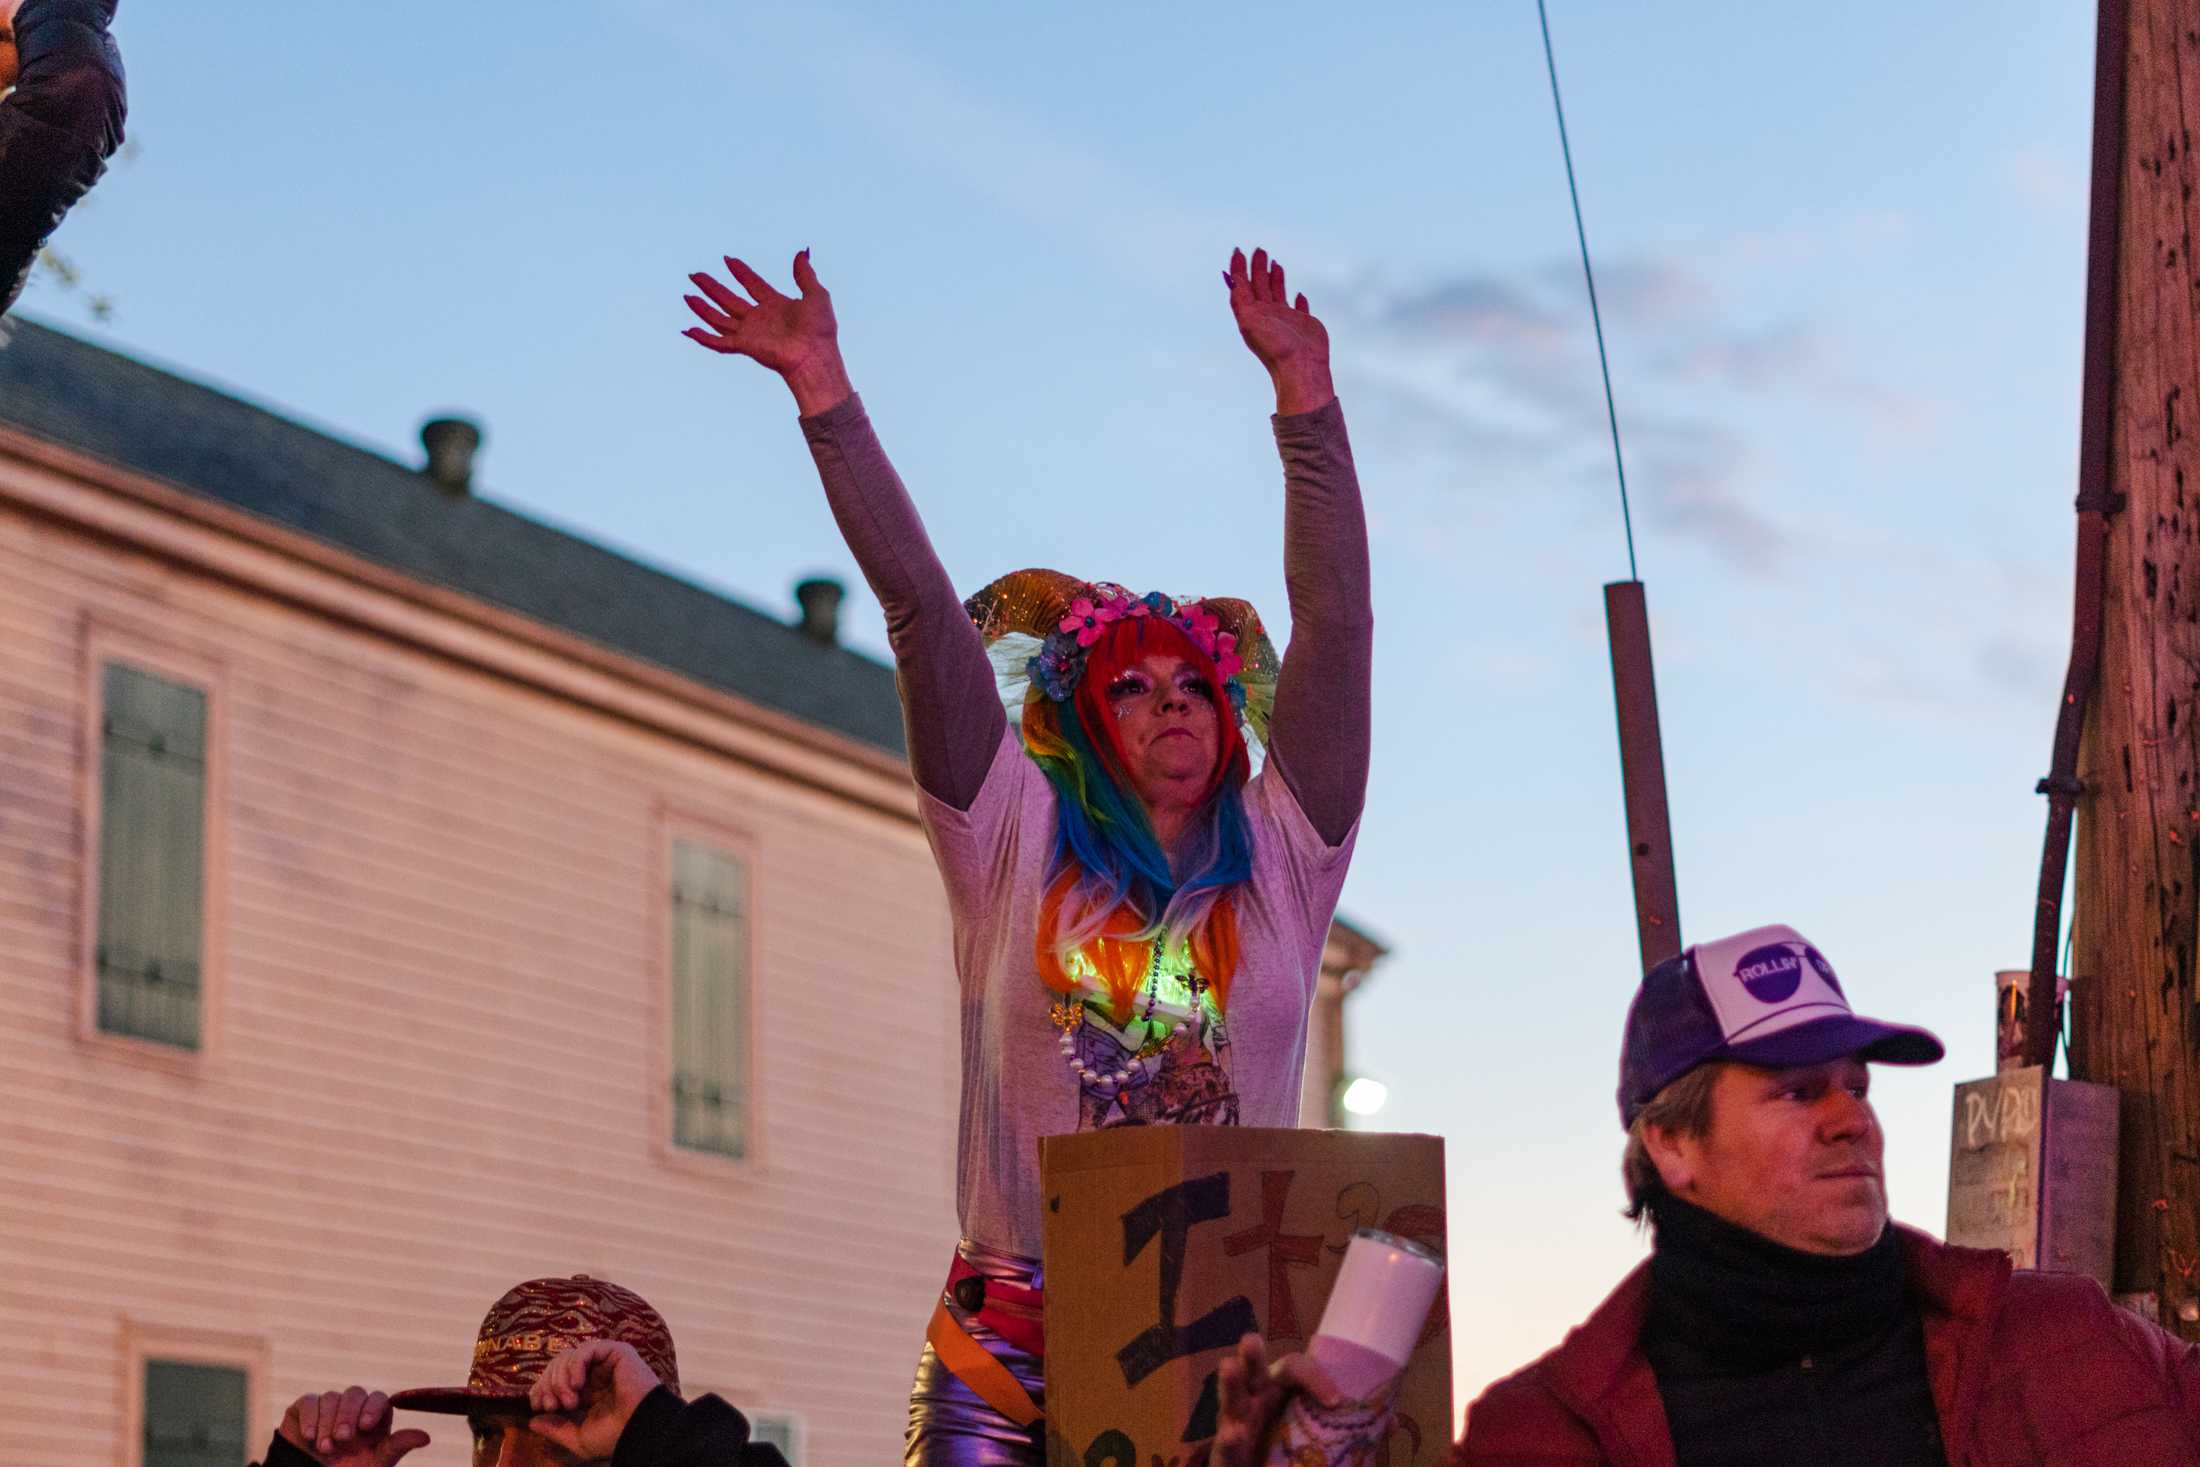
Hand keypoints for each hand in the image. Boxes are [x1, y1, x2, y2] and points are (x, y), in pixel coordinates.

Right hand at [276, 1389, 430, 1466]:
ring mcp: (329, 1406)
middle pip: (355, 1393)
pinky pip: (309, 1401)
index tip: (365, 1426)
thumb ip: (397, 1447)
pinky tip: (310, 1436)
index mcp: (373, 1417)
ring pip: (331, 1397)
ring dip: (327, 1423)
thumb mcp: (377, 1463)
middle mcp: (352, 1408)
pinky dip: (310, 1417)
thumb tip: (426, 1437)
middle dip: (348, 1415)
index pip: (378, 1398)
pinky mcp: (306, 1408)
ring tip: (325, 1448)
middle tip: (342, 1438)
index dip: (373, 1408)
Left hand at [524, 1338, 662, 1459]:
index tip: (540, 1407)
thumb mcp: (577, 1438)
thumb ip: (556, 1429)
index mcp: (587, 1394)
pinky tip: (577, 1384)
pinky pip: (586, 1349)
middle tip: (554, 1404)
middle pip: (557, 1366)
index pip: (554, 1380)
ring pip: (568, 1356)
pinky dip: (575, 1365)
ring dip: (561, 1378)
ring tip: (570, 1400)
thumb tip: (532, 1421)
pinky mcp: (616, 1352)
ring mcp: (605, 1362)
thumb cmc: (614, 1436)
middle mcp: (595, 1375)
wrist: (639, 1429)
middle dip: (549, 1384)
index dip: (541, 1389)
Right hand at [682, 250, 852, 414]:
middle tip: (695, 275)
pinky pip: (719, 342)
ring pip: (719, 318)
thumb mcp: (817, 294)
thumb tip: (803, 252)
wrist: (815, 355)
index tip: (728, 259)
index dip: (741, 272)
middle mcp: (760, 318)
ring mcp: (751, 333)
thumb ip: (805, 274)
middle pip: (729, 299)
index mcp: (776, 305)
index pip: (753, 285)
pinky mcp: (745, 345)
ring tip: (687, 295)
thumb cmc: (820, 330)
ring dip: (702, 308)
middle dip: (711, 287)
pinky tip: (688, 330)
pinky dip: (703, 337)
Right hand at [1212, 1333, 1339, 1466]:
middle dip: (1250, 1353)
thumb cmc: (1288, 1449)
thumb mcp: (1317, 1435)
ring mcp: (1235, 1423)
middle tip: (1251, 1339)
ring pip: (1230, 1397)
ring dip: (1229, 1382)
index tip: (1336, 1401)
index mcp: (1280, 1389)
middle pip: (1252, 1369)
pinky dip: (1229, 1440)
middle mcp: (1255, 1399)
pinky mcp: (1225, 1453)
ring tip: (1229, 1366)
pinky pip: (1225, 1444)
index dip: (1315, 1378)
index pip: (1296, 1368)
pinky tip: (1234, 1435)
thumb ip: (1348, 1427)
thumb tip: (1391, 1422)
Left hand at [1224, 247, 1333, 414]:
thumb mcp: (1249, 320)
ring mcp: (1285, 319)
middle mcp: (1267, 315)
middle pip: (1259, 285)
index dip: (1239, 268)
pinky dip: (1299, 300)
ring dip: (1275, 278)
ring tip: (1275, 262)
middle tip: (1259, 250)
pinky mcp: (1304, 323)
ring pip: (1278, 293)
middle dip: (1257, 267)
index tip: (1238, 250)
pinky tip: (1299, 294)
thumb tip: (1233, 277)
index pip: (1242, 285)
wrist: (1300, 367)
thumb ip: (1240, 298)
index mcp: (1252, 313)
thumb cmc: (1275, 346)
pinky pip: (1300, 308)